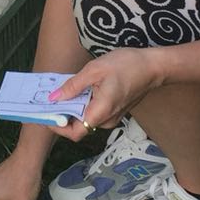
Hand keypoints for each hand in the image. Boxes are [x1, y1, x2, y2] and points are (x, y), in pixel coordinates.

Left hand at [51, 47, 168, 136]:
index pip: (74, 133)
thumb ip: (73, 86)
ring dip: (72, 107)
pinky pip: (94, 111)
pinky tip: (77, 89)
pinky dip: (83, 103)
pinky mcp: (115, 110)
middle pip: (78, 126)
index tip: (46, 114)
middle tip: (48, 99)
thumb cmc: (127, 65)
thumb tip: (54, 98)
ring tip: (61, 91)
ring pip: (86, 118)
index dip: (57, 127)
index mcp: (101, 112)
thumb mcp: (95, 70)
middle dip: (61, 114)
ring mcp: (112, 116)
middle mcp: (106, 120)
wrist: (154, 66)